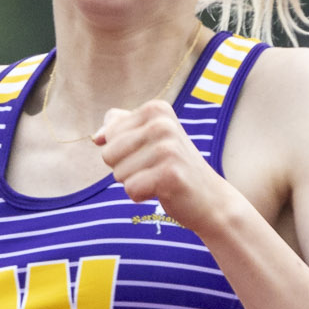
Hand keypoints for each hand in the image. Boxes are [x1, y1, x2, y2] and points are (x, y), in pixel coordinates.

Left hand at [95, 101, 233, 232]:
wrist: (211, 200)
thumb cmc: (175, 168)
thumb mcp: (150, 139)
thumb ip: (120, 127)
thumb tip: (96, 137)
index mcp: (156, 109)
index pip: (109, 135)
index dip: (124, 152)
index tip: (151, 154)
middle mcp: (162, 124)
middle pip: (109, 154)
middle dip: (125, 169)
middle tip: (155, 170)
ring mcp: (168, 148)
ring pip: (118, 174)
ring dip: (135, 183)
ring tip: (160, 180)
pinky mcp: (170, 174)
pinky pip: (131, 189)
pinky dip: (142, 197)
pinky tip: (164, 192)